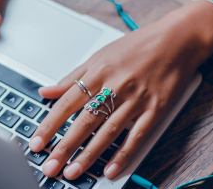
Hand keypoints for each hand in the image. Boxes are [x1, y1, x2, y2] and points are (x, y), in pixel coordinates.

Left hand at [29, 1, 212, 179]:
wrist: (176, 40)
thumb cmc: (137, 46)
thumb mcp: (100, 56)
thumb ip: (72, 77)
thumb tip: (46, 91)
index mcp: (98, 72)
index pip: (67, 103)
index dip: (49, 125)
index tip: (36, 143)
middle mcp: (115, 86)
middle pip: (85, 121)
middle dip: (65, 147)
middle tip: (49, 167)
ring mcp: (136, 99)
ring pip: (108, 132)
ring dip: (89, 155)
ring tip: (73, 173)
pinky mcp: (156, 109)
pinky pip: (137, 135)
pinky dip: (123, 154)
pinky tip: (111, 170)